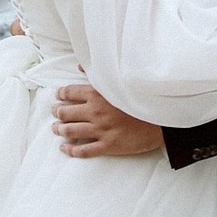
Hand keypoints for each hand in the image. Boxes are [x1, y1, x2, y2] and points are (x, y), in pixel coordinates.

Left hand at [51, 84, 166, 158]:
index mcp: (97, 94)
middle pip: (66, 113)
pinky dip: (71, 150)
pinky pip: (83, 150)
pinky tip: (65, 148)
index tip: (58, 95)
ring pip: (71, 131)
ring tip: (56, 128)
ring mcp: (101, 130)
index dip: (61, 94)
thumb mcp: (119, 82)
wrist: (162, 119)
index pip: (70, 92)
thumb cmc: (141, 98)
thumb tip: (81, 66)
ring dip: (60, 129)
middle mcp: (95, 112)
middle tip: (55, 112)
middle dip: (57, 112)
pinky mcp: (108, 146)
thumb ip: (98, 75)